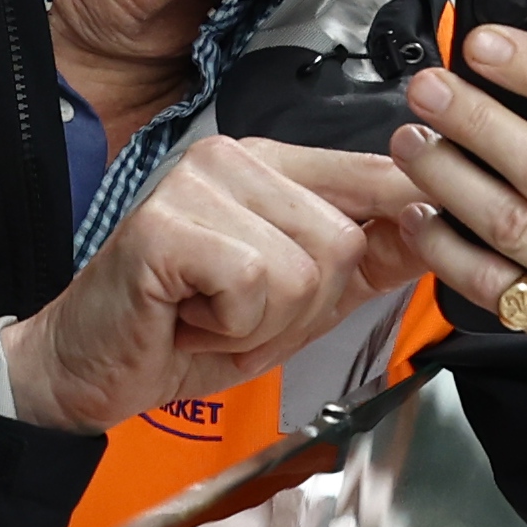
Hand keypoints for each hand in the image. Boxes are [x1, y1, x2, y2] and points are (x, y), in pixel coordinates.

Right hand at [7, 133, 422, 437]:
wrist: (89, 368)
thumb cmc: (184, 330)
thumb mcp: (295, 301)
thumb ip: (362, 262)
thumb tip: (437, 231)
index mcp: (270, 165)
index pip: (375, 175)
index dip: (407, 222)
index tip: (423, 246)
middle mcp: (235, 158)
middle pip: (343, 240)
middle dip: (304, 306)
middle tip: (238, 312)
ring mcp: (197, 185)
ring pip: (304, 269)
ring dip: (263, 323)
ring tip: (210, 315)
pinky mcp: (168, 226)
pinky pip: (254, 284)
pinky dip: (230, 327)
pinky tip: (186, 318)